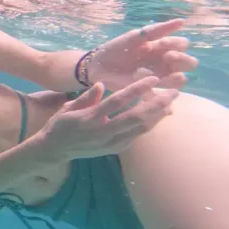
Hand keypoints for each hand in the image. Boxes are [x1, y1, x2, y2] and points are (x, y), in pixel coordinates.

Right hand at [37, 78, 178, 160]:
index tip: (152, 78)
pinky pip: (137, 135)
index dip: (136, 89)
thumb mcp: (68, 107)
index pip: (118, 101)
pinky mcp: (114, 149)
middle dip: (157, 103)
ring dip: (158, 115)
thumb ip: (86, 96)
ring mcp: (110, 143)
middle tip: (174, 91)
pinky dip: (150, 124)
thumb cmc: (60, 125)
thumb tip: (101, 84)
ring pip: (140, 128)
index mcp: (90, 118)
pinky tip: (159, 115)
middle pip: (136, 117)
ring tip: (171, 102)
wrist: (54, 150)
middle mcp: (102, 132)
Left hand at [87, 19, 197, 90]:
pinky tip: (141, 85)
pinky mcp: (150, 90)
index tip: (162, 43)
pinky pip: (161, 94)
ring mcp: (160, 77)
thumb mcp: (135, 37)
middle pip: (189, 63)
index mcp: (163, 47)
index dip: (177, 43)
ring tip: (145, 72)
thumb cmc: (118, 48)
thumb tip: (182, 21)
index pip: (183, 44)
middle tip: (167, 57)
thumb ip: (157, 30)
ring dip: (169, 76)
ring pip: (180, 80)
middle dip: (182, 60)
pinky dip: (154, 91)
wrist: (99, 66)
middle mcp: (166, 63)